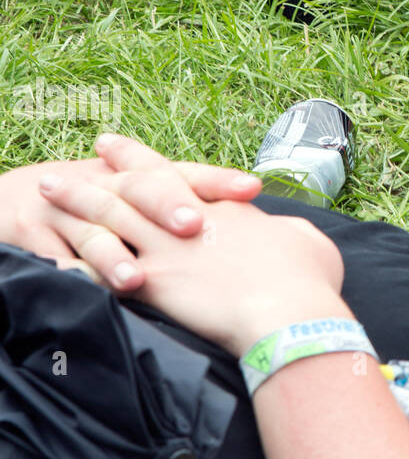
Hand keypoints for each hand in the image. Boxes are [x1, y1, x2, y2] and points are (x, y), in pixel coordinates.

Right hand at [0, 135, 261, 288]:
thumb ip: (203, 215)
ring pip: (95, 233)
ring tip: (135, 279)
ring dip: (113, 257)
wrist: (22, 196)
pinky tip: (83, 289)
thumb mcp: (145, 199)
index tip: (253, 188)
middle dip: (167, 205)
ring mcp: (70, 211)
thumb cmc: (103, 203)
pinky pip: (57, 259)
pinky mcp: (38, 236)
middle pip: (140, 192)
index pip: (185, 174)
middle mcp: (108, 187)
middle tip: (193, 225)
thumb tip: (269, 232)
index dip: (218, 180)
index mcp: (141, 178)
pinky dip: (70, 274)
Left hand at [37, 168, 345, 356]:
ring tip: (48, 188)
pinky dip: (73, 256)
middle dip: (108, 168)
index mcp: (225, 208)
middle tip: (84, 154)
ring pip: (109, 214)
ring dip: (76, 199)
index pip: (177, 176)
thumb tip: (289, 233)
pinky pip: (101, 265)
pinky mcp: (152, 279)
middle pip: (137, 185)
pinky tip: (52, 251)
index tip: (120, 147)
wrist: (288, 311)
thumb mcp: (310, 243)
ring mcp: (165, 247)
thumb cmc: (307, 280)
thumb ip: (291, 233)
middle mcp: (188, 218)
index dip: (144, 159)